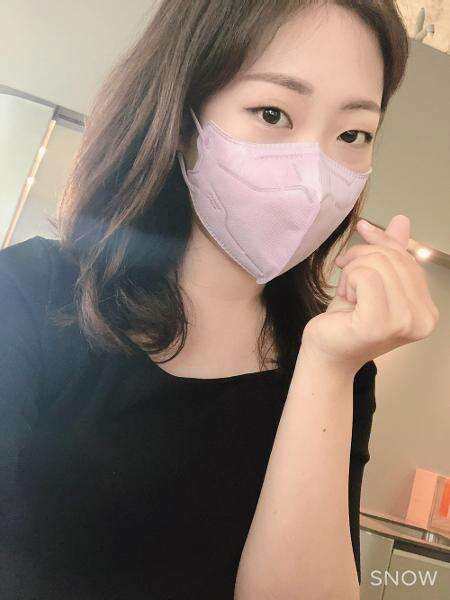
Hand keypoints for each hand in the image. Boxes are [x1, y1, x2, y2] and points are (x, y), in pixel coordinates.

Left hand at [301, 215, 439, 372]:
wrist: (325, 353)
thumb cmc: (345, 321)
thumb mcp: (370, 281)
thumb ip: (389, 254)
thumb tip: (402, 220)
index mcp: (427, 310)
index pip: (408, 259)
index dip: (382, 240)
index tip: (362, 229)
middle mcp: (423, 319)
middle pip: (393, 259)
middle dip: (361, 257)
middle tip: (345, 274)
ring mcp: (405, 323)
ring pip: (378, 264)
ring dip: (352, 271)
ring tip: (347, 292)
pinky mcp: (380, 324)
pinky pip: (365, 276)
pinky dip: (349, 280)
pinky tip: (346, 299)